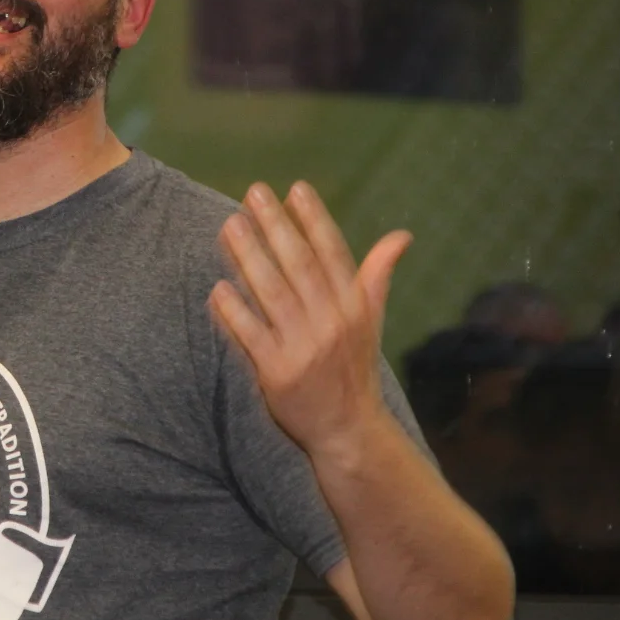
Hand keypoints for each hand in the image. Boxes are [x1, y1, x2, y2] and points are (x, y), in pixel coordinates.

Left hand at [209, 181, 410, 457]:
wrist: (348, 431)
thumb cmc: (354, 369)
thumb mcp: (371, 321)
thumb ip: (377, 276)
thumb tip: (402, 235)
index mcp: (353, 306)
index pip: (333, 253)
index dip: (314, 219)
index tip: (295, 188)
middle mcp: (331, 322)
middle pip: (299, 265)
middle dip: (276, 226)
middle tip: (253, 193)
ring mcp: (304, 348)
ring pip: (272, 292)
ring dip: (249, 256)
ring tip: (230, 225)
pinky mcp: (278, 373)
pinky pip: (251, 336)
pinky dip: (234, 312)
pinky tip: (217, 287)